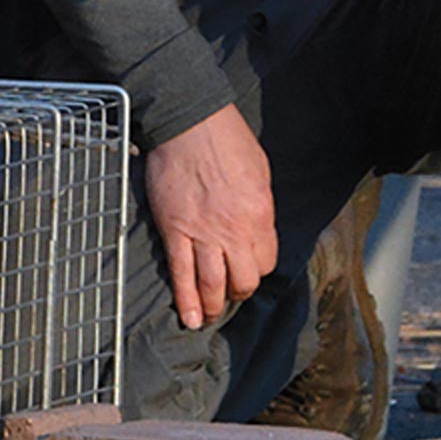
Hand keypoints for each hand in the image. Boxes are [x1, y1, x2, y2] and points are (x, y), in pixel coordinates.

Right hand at [141, 103, 275, 329]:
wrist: (189, 123)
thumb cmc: (227, 140)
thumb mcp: (260, 173)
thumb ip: (259, 208)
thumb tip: (255, 230)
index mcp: (260, 216)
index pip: (266, 262)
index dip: (258, 268)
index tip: (248, 266)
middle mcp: (234, 231)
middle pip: (243, 280)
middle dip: (238, 291)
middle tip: (230, 291)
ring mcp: (202, 233)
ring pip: (211, 285)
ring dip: (211, 306)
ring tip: (208, 316)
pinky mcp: (174, 230)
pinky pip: (180, 273)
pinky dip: (184, 298)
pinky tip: (188, 316)